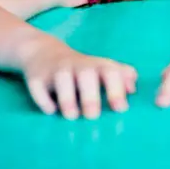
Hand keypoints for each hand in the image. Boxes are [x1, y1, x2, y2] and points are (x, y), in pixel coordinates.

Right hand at [20, 39, 137, 119]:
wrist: (44, 52)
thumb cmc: (82, 67)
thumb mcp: (102, 67)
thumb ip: (121, 76)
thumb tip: (133, 89)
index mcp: (96, 65)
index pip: (110, 72)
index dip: (116, 89)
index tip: (121, 109)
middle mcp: (76, 65)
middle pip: (85, 74)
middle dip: (90, 96)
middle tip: (93, 116)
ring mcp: (55, 70)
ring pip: (61, 79)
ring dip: (67, 98)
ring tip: (72, 116)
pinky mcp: (36, 77)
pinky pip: (38, 87)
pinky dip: (43, 99)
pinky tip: (51, 111)